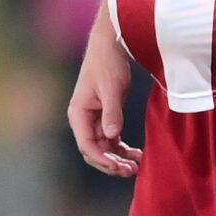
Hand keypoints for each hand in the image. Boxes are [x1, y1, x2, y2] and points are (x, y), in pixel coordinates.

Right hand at [67, 13, 142, 177]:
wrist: (111, 45)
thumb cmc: (108, 63)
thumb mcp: (112, 87)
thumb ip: (112, 112)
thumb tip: (112, 135)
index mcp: (78, 114)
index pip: (87, 145)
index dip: (102, 159)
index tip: (120, 166)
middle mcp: (83, 120)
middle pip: (94, 151)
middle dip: (111, 163)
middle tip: (132, 171)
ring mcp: (94, 119)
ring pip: (104, 148)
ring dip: (118, 158)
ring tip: (137, 166)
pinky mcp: (106, 116)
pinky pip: (112, 139)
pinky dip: (122, 148)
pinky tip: (136, 154)